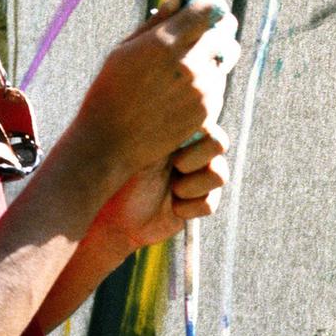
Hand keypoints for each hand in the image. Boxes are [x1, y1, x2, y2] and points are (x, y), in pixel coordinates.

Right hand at [69, 0, 239, 190]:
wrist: (110, 142)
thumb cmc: (110, 90)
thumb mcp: (126, 48)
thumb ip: (159, 18)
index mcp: (166, 41)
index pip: (210, 8)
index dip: (208, 4)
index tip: (203, 7)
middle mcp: (190, 62)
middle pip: (225, 32)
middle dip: (215, 29)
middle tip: (201, 33)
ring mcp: (202, 88)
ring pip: (224, 59)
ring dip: (212, 56)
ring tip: (187, 64)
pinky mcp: (207, 110)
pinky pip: (218, 85)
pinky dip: (208, 82)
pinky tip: (184, 89)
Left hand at [89, 123, 230, 250]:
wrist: (115, 218)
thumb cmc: (116, 175)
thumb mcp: (136, 148)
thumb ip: (161, 131)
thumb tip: (188, 117)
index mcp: (178, 131)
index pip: (205, 119)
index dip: (198, 130)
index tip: (175, 144)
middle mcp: (191, 151)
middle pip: (220, 144)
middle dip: (196, 158)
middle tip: (176, 166)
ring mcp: (197, 178)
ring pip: (219, 174)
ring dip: (194, 185)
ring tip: (173, 190)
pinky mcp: (199, 203)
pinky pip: (210, 202)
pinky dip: (190, 208)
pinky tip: (173, 208)